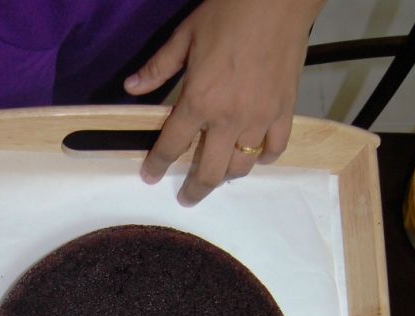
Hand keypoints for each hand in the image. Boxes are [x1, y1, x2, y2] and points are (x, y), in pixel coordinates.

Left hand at [125, 0, 320, 204]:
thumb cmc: (230, 11)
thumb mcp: (186, 36)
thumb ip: (159, 68)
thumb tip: (131, 87)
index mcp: (199, 101)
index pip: (172, 146)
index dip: (157, 165)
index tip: (150, 176)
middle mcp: (228, 119)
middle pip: (209, 172)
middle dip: (194, 189)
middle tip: (187, 197)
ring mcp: (258, 119)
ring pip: (241, 166)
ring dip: (227, 175)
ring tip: (219, 174)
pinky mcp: (283, 112)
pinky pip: (274, 149)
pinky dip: (263, 157)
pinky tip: (255, 156)